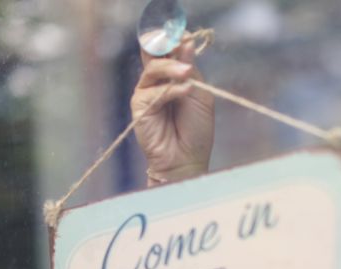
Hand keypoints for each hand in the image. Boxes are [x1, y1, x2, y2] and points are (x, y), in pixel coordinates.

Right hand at [130, 36, 214, 185]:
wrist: (187, 158)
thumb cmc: (196, 129)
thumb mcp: (200, 95)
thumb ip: (192, 70)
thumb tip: (186, 43)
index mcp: (173, 75)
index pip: (168, 50)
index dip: (175, 41)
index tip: (187, 37)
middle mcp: (157, 81)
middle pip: (154, 53)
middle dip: (168, 47)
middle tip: (182, 44)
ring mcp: (146, 92)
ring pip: (152, 69)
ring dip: (171, 68)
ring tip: (187, 72)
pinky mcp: (139, 106)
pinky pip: (153, 92)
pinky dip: (170, 89)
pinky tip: (185, 90)